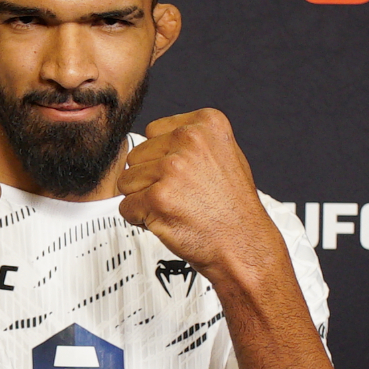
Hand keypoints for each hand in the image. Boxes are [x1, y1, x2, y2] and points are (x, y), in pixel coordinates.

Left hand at [117, 109, 283, 283]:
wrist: (243, 245)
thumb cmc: (234, 208)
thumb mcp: (226, 155)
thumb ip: (191, 142)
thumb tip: (155, 142)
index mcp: (206, 123)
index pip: (153, 131)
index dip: (160, 157)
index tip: (180, 175)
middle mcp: (189, 140)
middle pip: (136, 156)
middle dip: (149, 179)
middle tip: (178, 195)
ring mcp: (172, 168)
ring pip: (127, 181)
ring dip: (142, 199)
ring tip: (174, 208)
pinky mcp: (157, 197)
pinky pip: (125, 206)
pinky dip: (140, 219)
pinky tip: (167, 220)